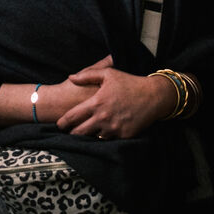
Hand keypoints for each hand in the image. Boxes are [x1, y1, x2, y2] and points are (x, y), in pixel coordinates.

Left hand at [58, 59, 177, 138]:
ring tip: (86, 134)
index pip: (72, 117)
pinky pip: (109, 140)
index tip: (59, 124)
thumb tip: (71, 77)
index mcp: (96, 103)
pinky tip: (102, 134)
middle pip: (79, 132)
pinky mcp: (124, 135)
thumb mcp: (109, 74)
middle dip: (72, 134)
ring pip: (94, 138)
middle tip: (69, 133)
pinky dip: (105, 137)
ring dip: (89, 136)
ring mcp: (114, 128)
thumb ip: (87, 75)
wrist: (154, 96)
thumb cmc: (130, 83)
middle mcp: (103, 118)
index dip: (63, 122)